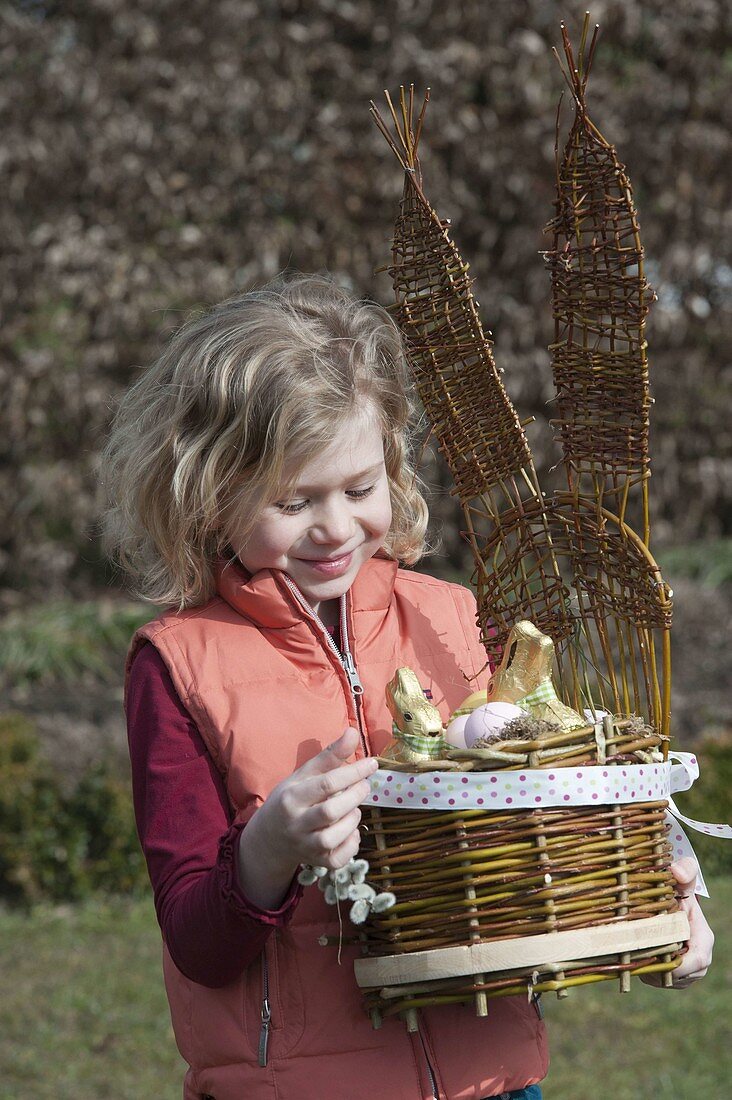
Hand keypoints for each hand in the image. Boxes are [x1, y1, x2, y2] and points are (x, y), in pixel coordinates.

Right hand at [237, 727, 377, 907]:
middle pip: (331, 811)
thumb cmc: (291, 799)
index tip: (372, 763)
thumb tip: (353, 732)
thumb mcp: (304, 775)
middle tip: (365, 785)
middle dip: (355, 795)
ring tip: (354, 808)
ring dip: (352, 820)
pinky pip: (338, 858)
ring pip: (334, 837)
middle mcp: (296, 823)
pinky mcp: (316, 862)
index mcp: (291, 797)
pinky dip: (351, 844)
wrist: (269, 838)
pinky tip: (350, 830)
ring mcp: (305, 845)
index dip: (353, 772)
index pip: (326, 783)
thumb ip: (330, 756)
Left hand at [641, 857, 713, 988]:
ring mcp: (685, 973)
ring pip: (663, 979)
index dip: (677, 964)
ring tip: (632, 950)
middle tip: (633, 951)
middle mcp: (697, 962)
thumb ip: (685, 872)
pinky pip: (656, 979)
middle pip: (676, 975)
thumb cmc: (677, 894)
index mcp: (704, 941)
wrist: (671, 909)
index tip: (654, 955)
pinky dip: (644, 970)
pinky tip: (633, 955)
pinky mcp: (670, 977)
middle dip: (655, 965)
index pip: (696, 962)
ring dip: (648, 968)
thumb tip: (676, 870)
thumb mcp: (681, 883)